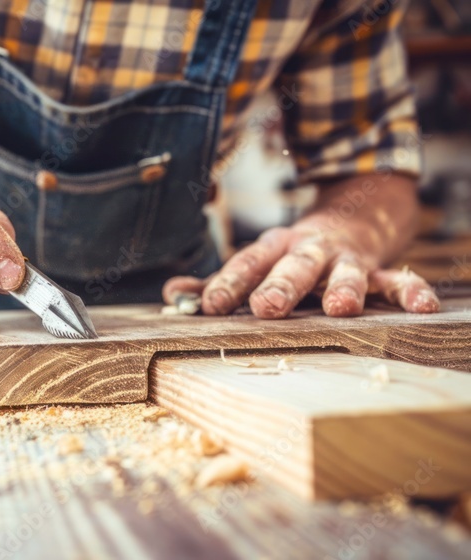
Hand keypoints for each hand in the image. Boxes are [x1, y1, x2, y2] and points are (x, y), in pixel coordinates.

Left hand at [163, 225, 440, 318]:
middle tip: (266, 308)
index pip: (246, 264)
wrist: (354, 217)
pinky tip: (424, 306)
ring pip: (346, 272)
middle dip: (280, 286)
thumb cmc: (292, 253)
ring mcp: (345, 259)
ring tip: (341, 308)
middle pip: (292, 266)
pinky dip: (411, 291)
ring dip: (344, 288)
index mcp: (273, 248)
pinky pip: (398, 280)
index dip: (227, 283)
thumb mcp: (255, 262)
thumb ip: (215, 281)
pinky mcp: (379, 269)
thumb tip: (170, 295)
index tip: (208, 306)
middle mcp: (307, 251)